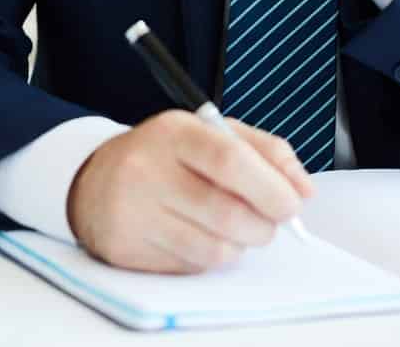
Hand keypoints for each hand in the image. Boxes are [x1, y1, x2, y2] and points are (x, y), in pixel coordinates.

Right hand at [67, 110, 314, 272]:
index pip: (230, 160)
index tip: (292, 203)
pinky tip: (199, 235)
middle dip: (264, 225)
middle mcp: (147, 171)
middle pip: (226, 213)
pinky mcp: (127, 250)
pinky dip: (209, 257)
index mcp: (174, 133)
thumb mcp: (211, 134)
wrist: (96, 181)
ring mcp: (133, 213)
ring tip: (234, 227)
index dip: (271, 187)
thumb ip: (265, 153)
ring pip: (214, 249)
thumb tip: (303, 190)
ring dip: (240, 245)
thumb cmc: (166, 156)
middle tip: (270, 221)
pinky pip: (191, 267)